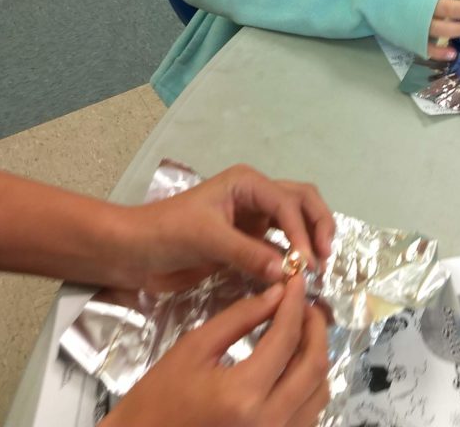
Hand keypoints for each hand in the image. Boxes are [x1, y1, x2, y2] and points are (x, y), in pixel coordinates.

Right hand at [104, 276, 329, 426]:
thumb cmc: (157, 399)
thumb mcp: (193, 349)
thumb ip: (240, 318)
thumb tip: (277, 293)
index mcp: (244, 395)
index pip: (287, 337)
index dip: (296, 302)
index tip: (297, 279)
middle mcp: (270, 423)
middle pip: (315, 366)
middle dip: (316, 326)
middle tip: (304, 302)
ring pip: (319, 393)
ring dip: (315, 355)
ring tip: (300, 329)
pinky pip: (308, 414)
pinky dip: (308, 384)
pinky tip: (292, 363)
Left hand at [118, 165, 334, 292]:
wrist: (134, 251)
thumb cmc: (166, 233)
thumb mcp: (207, 239)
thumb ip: (248, 253)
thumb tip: (288, 271)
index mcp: (247, 183)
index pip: (287, 202)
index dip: (301, 232)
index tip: (306, 263)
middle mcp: (256, 196)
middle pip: (302, 201)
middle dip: (318, 225)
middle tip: (325, 257)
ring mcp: (253, 219)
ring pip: (295, 221)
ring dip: (309, 239)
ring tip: (317, 267)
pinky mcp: (247, 242)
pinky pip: (279, 246)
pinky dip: (292, 257)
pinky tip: (297, 276)